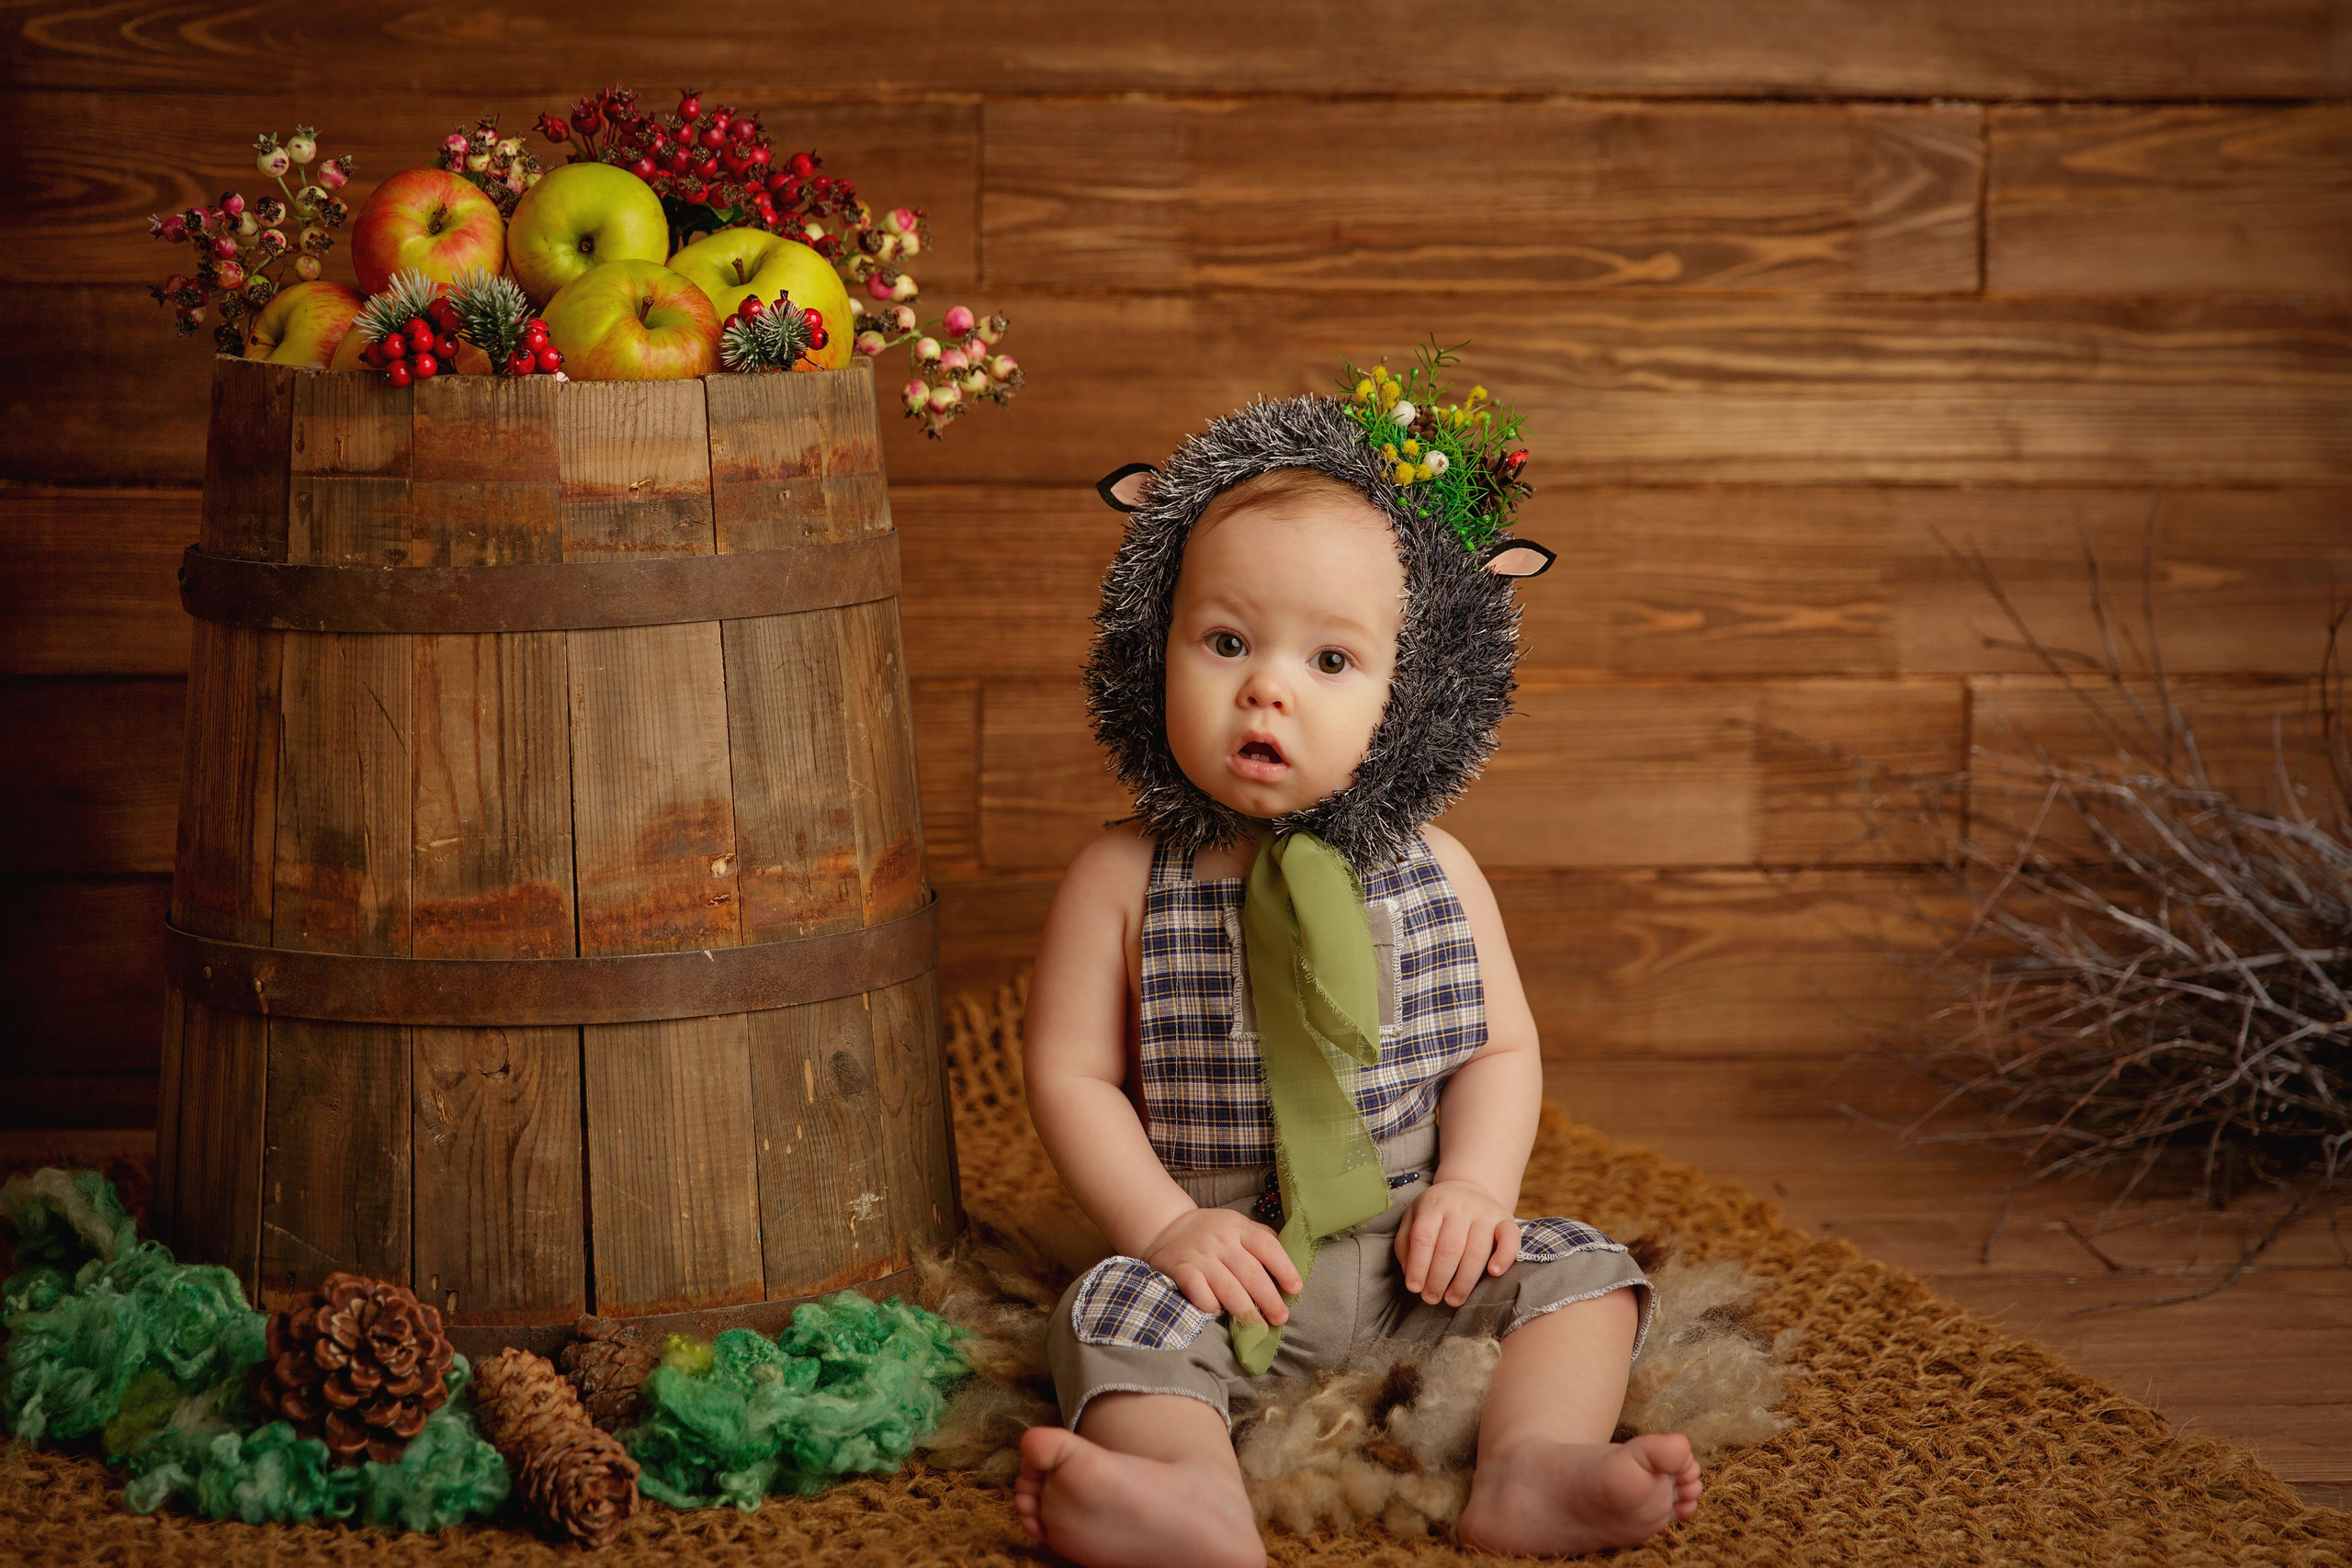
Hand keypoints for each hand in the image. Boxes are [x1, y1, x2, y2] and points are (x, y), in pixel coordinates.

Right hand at [1141, 1206, 1303, 1327]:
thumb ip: (1261, 1238)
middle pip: (1251, 1273)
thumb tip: (1292, 1262)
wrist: (1165, 1227)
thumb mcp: (1237, 1224)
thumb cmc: (1211, 1231)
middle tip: (1281, 1318)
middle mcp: (1221, 1241)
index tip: (1296, 1288)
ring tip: (1259, 1329)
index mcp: (1239, 1227)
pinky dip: (1211, 1306)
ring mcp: (1201, 1257)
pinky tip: (1218, 1312)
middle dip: (1269, 1299)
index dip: (1284, 1268)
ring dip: (1247, 1312)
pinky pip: (1201, 1295)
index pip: (1267, 1247)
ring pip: (1229, 1288)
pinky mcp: (1182, 1271)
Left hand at [1395, 1179, 1520, 1306]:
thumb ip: (1406, 1243)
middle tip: (1432, 1299)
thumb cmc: (1438, 1212)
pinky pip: (1510, 1239)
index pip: (1424, 1237)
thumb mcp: (1414, 1218)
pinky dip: (1504, 1257)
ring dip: (1464, 1280)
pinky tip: (1494, 1273)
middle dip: (1439, 1278)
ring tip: (1453, 1299)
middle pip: (1449, 1247)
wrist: (1471, 1188)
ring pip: (1476, 1250)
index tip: (1414, 1288)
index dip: (1418, 1265)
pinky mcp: (1506, 1219)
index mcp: (1434, 1204)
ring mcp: (1485, 1212)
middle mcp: (1460, 1206)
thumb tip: (1411, 1274)